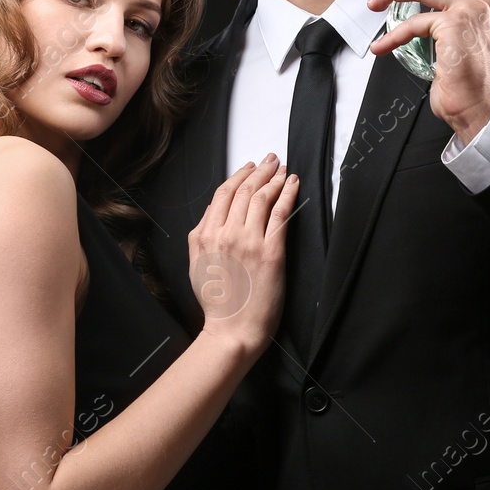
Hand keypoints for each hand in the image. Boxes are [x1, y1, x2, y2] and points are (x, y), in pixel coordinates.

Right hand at [188, 156, 296, 356]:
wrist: (233, 330)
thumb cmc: (218, 303)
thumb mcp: (197, 263)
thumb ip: (202, 234)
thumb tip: (213, 209)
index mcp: (206, 235)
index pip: (223, 194)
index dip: (239, 175)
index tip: (250, 167)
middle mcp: (226, 234)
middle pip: (244, 190)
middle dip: (260, 170)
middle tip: (271, 159)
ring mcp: (249, 242)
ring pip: (262, 198)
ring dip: (275, 178)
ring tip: (283, 169)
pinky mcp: (271, 252)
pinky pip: (280, 214)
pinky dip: (287, 194)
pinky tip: (293, 184)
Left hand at [368, 0, 489, 142]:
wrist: (478, 110)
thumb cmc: (471, 86)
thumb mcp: (470, 48)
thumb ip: (459, 28)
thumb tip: (432, 25)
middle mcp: (484, 7)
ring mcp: (470, 13)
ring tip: (376, 0)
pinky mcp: (452, 26)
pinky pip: (414, 22)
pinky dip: (393, 35)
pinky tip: (382, 46)